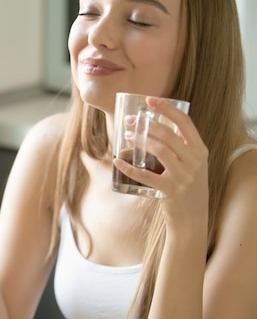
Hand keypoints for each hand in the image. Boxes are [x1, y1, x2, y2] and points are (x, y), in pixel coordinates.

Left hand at [113, 96, 208, 223]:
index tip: (149, 100)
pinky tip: (117, 161)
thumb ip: (180, 148)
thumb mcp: (191, 165)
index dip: (167, 108)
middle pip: (168, 134)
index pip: (185, 122)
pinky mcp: (171, 191)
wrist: (192, 218)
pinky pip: (147, 176)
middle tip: (130, 120)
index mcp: (200, 150)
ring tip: (127, 135)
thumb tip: (154, 126)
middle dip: (146, 124)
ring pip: (160, 150)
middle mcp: (195, 161)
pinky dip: (129, 168)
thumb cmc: (186, 187)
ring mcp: (184, 176)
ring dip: (140, 140)